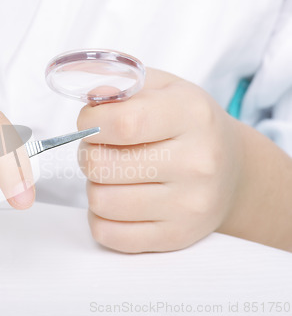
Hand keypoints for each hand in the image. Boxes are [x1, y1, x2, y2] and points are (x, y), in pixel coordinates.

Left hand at [77, 68, 291, 252]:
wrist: (232, 172)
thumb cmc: (187, 126)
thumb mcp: (163, 89)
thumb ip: (122, 85)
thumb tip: (90, 101)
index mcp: (191, 115)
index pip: (121, 123)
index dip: (89, 122)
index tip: (91, 122)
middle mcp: (196, 163)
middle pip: (101, 165)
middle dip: (88, 154)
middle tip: (102, 150)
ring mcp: (188, 205)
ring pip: (100, 201)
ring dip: (95, 186)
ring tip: (113, 175)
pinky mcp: (175, 236)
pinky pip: (109, 234)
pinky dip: (100, 217)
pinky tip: (116, 201)